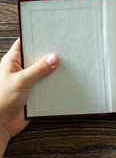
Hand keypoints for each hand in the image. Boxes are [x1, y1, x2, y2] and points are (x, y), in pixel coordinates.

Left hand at [0, 39, 58, 157]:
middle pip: (37, 56)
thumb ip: (38, 69)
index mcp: (13, 61)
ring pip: (44, 70)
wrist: (1, 124)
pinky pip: (47, 83)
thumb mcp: (20, 80)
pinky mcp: (35, 91)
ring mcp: (28, 80)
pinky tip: (63, 79)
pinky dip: (54, 82)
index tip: (50, 33)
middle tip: (62, 49)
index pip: (24, 43)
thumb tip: (53, 58)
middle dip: (48, 54)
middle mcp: (21, 69)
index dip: (36, 36)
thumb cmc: (2, 100)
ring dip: (53, 69)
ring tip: (66, 63)